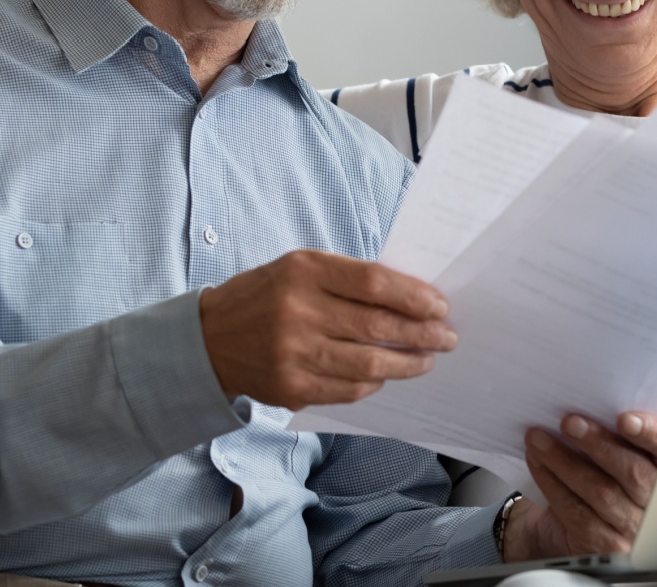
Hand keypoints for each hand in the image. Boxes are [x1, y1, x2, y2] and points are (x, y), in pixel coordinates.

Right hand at [198, 250, 456, 409]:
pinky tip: (387, 375)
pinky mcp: (291, 387)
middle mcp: (298, 311)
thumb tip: (412, 298)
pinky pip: (348, 389)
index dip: (415, 296)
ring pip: (369, 363)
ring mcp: (294, 353)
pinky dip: (374, 382)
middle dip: (423, 333)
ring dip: (408, 363)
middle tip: (447, 336)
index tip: (440, 306)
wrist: (209, 338)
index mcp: (305, 271)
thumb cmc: (266, 295)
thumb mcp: (301, 267)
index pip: (375, 283)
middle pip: (378, 326)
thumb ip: (349, 279)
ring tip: (427, 359)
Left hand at [505, 412, 656, 559]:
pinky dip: (552, 481)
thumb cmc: (600, 474)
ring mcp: (633, 528)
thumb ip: (620, 432)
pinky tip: (537, 461)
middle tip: (570, 422)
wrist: (570, 525)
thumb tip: (591, 399)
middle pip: (633, 473)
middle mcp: (656, 503)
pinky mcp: (605, 543)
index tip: (625, 420)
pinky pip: (576, 510)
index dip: (651, 434)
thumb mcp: (619, 451)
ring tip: (539, 437)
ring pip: (600, 491)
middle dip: (598, 444)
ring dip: (564, 460)